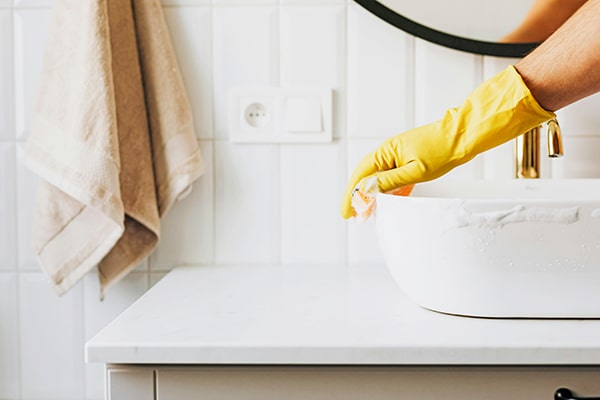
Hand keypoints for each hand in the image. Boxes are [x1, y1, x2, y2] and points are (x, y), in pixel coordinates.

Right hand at [341, 65, 554, 218]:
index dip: (351, 195)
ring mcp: (397, 156)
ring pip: (377, 178)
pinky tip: (386, 202)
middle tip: (352, 215)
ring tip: (366, 213)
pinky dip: (386, 191)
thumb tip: (367, 188)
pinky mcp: (407, 160)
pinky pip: (391, 177)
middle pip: (365, 177)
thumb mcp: (415, 170)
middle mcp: (388, 152)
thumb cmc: (441, 150)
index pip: (361, 176)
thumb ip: (390, 181)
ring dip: (371, 195)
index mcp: (386, 152)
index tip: (346, 211)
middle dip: (357, 197)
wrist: (461, 135)